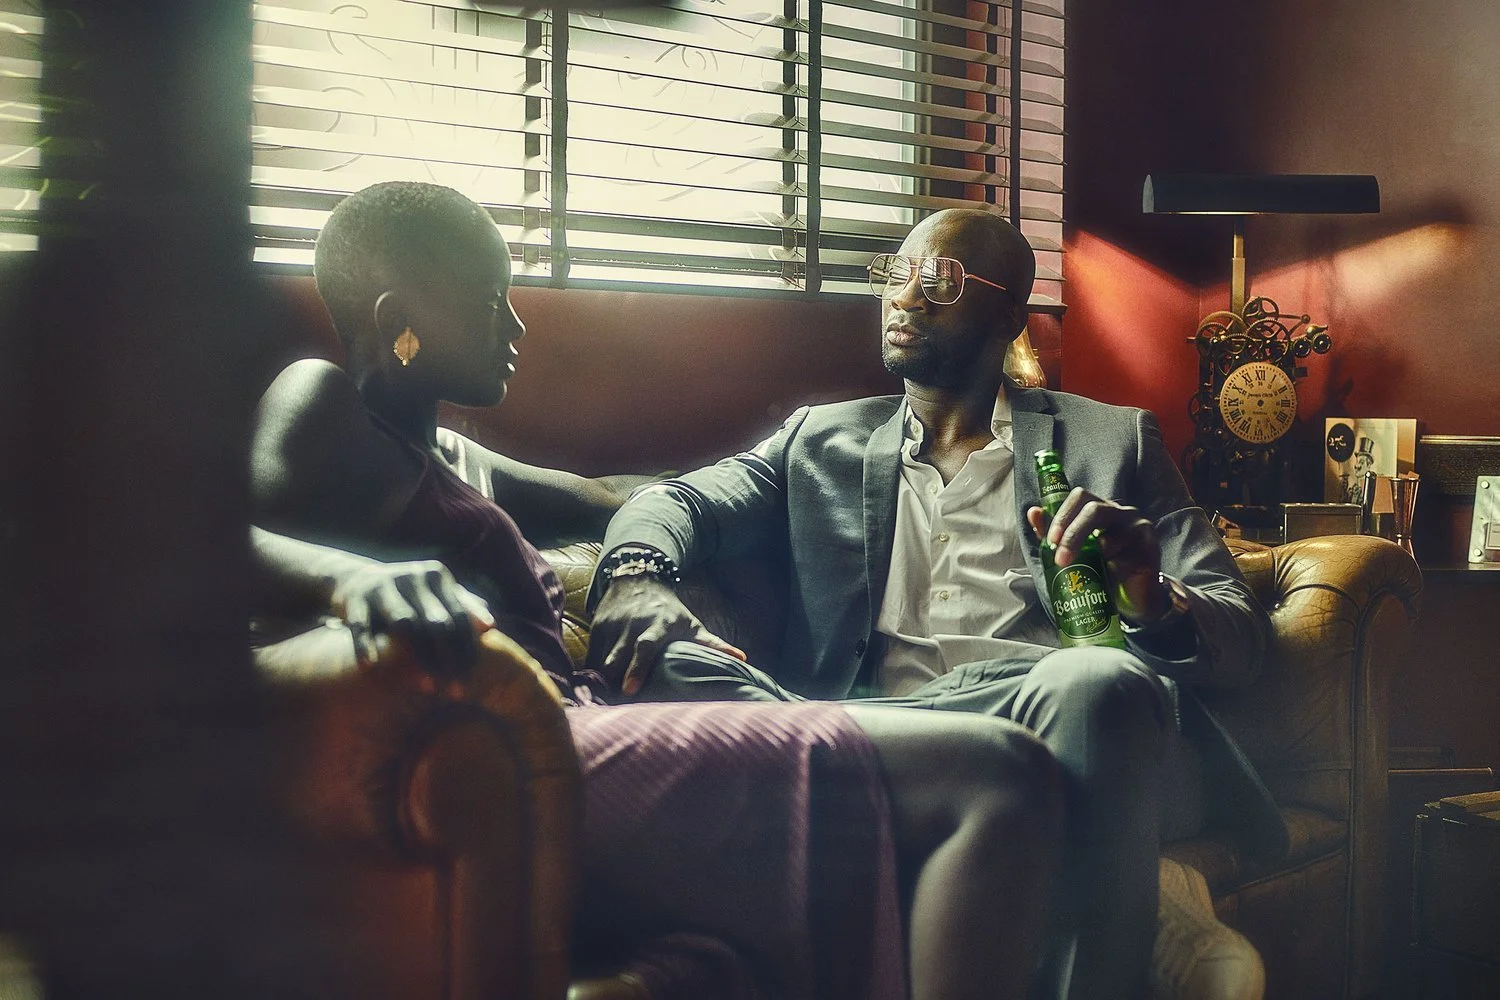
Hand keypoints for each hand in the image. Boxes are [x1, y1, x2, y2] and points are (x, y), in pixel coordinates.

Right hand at [330, 560, 494, 689]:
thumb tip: (491, 625)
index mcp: (436, 577)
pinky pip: (360, 625)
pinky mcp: (354, 598)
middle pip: (436, 622)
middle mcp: (412, 577)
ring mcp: (381, 586)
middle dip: (449, 660)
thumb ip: (464, 607)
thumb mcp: (436, 595)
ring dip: (418, 657)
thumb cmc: (408, 596)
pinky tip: (371, 668)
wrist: (355, 579)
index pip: (458, 616)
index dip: (467, 649)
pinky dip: (365, 646)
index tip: (472, 680)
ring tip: (428, 688)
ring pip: (404, 622)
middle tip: (457, 693)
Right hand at [586, 575, 744, 695]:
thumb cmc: (669, 610)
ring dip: (600, 682)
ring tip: (601, 705)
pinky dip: (591, 674)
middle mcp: (631, 627)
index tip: (631, 690)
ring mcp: (612, 627)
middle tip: (611, 707)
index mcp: (657, 627)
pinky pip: (591, 656)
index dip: (637, 668)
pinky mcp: (597, 628)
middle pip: (617, 657)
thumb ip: (713, 644)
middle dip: (611, 681)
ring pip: (600, 659)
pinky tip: (593, 691)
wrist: (637, 578)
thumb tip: (743, 659)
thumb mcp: (691, 624)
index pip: (645, 648)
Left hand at [1027, 487, 1170, 623]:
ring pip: (1109, 539)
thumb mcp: (1076, 550)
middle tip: (1061, 560)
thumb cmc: (1103, 568)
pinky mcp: (1151, 548)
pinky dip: (1112, 572)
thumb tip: (1033, 512)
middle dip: (1073, 535)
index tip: (1050, 540)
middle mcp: (1122, 513)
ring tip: (1093, 574)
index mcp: (1102, 508)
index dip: (1063, 515)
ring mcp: (1139, 528)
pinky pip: (1125, 559)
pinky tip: (1111, 579)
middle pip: (1095, 510)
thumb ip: (1054, 533)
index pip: (1080, 496)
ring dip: (1095, 560)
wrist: (1135, 594)